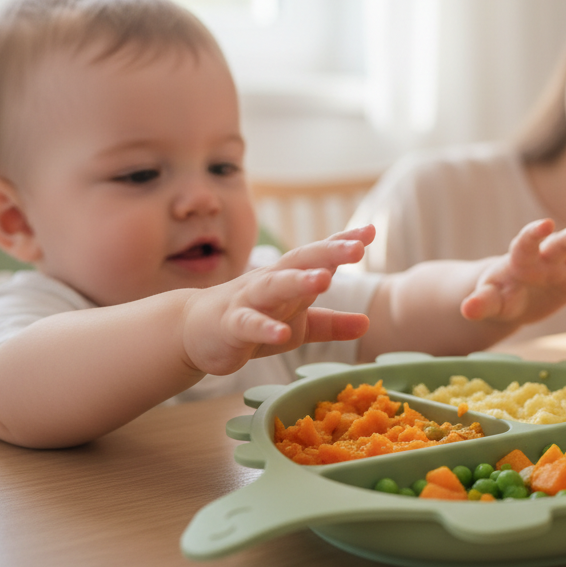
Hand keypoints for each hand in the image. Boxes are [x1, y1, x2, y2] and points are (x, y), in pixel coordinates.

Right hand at [181, 225, 374, 374]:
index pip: (317, 255)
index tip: (371, 230)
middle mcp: (270, 282)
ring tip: (324, 280)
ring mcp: (248, 301)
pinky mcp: (230, 326)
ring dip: (298, 281)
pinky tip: (281, 335)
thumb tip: (368, 323)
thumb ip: (331, 324)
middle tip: (357, 248)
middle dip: (329, 253)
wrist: (194, 331)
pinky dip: (264, 328)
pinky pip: (248, 324)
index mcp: (288, 278)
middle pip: (300, 262)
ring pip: (274, 286)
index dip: (342, 242)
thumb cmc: (252, 320)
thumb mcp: (298, 325)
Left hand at [460, 219, 565, 323]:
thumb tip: (468, 308)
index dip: (534, 233)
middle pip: (564, 242)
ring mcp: (564, 267)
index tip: (544, 224)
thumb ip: (480, 303)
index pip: (526, 242)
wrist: (506, 297)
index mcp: (520, 259)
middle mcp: (545, 257)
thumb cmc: (494, 296)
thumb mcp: (486, 302)